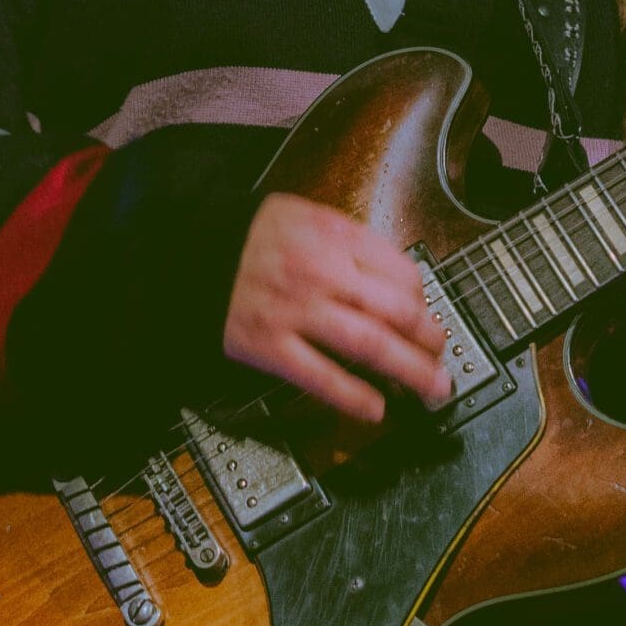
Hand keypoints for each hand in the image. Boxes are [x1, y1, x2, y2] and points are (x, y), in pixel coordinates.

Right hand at [223, 192, 452, 422]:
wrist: (184, 250)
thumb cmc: (248, 236)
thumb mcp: (304, 216)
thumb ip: (350, 243)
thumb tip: (398, 281)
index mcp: (334, 236)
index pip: (402, 272)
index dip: (425, 301)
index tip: (428, 317)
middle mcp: (321, 272)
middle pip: (397, 311)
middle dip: (430, 341)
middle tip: (442, 360)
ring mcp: (295, 311)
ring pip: (370, 345)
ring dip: (410, 372)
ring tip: (432, 389)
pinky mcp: (268, 345)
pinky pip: (322, 377)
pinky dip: (354, 398)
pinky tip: (376, 409)